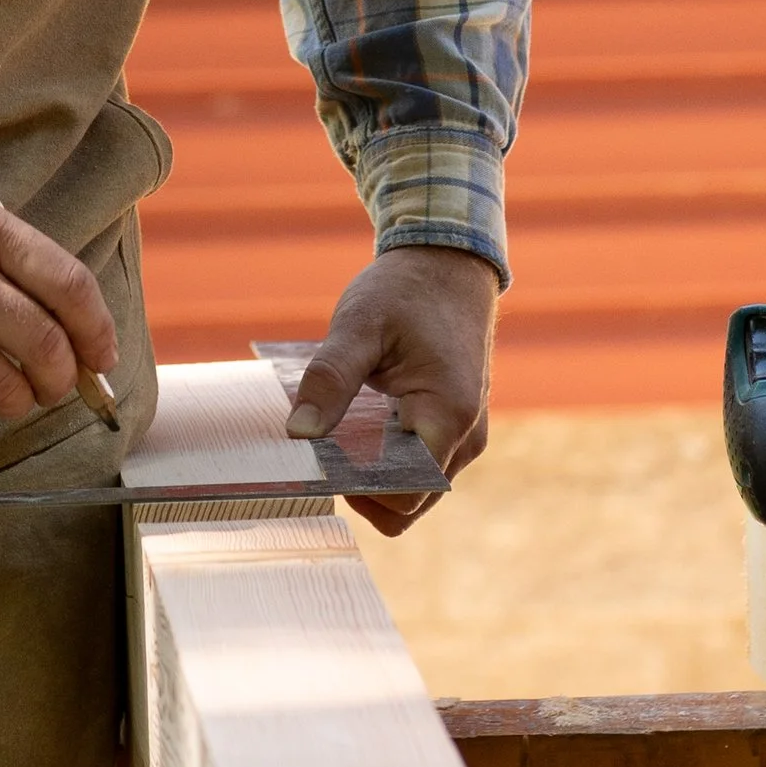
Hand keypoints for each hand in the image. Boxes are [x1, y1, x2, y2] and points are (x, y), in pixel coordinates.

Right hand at [0, 170, 117, 431]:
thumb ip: (8, 256)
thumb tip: (68, 322)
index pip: (70, 287)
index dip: (98, 331)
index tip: (101, 355)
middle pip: (46, 346)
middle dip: (63, 378)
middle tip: (57, 384)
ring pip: (6, 388)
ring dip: (20, 401)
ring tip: (13, 392)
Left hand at [285, 245, 497, 537]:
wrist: (447, 263)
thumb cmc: (405, 290)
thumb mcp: (358, 325)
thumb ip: (329, 380)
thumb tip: (298, 434)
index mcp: (446, 414)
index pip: (404, 494)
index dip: (359, 489)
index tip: (322, 458)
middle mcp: (466, 435)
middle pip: (410, 503)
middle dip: (364, 488)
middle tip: (324, 448)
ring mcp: (467, 435)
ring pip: (417, 492)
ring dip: (377, 477)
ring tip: (342, 435)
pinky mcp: (458, 428)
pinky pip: (423, 469)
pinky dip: (390, 463)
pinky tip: (362, 428)